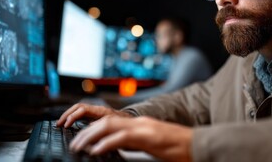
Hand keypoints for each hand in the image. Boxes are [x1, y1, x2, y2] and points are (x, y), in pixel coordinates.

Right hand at [56, 103, 132, 127]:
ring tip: (61, 123)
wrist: (131, 121)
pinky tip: (70, 123)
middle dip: (67, 114)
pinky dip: (74, 116)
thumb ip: (102, 127)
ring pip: (79, 108)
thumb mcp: (114, 127)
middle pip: (78, 106)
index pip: (83, 109)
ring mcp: (96, 110)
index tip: (66, 125)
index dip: (73, 116)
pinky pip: (82, 112)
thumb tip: (89, 130)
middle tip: (59, 123)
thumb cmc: (125, 125)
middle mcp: (98, 109)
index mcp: (101, 111)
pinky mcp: (96, 114)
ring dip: (69, 114)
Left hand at [70, 116, 192, 161]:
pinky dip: (105, 143)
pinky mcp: (148, 137)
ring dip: (91, 135)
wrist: (196, 145)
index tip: (81, 138)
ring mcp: (143, 128)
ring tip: (79, 146)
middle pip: (106, 121)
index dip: (93, 129)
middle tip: (74, 143)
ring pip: (110, 126)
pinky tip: (96, 150)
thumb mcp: (151, 144)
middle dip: (87, 131)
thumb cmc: (178, 147)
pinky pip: (121, 138)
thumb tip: (116, 146)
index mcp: (140, 124)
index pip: (111, 121)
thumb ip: (134, 142)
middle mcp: (139, 123)